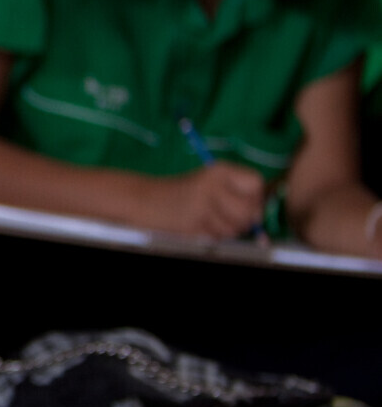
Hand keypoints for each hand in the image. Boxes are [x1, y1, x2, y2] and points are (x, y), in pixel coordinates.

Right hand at [136, 163, 265, 238]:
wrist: (145, 200)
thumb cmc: (183, 193)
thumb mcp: (211, 185)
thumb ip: (238, 197)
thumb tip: (262, 221)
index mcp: (219, 170)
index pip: (256, 183)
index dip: (255, 198)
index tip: (244, 203)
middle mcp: (212, 184)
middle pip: (249, 210)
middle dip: (244, 221)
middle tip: (227, 218)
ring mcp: (202, 204)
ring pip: (235, 228)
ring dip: (226, 231)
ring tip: (209, 221)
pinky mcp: (193, 223)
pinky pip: (217, 237)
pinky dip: (212, 236)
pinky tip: (199, 226)